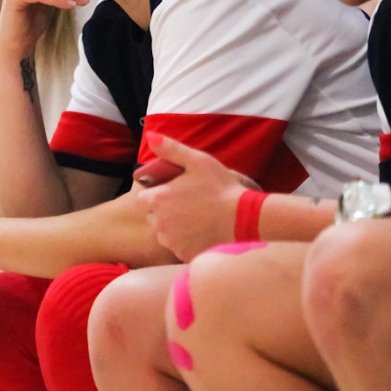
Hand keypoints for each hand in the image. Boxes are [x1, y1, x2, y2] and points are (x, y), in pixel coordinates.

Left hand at [138, 136, 256, 260]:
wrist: (245, 219)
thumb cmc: (222, 188)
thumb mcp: (197, 161)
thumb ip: (170, 149)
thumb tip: (150, 135)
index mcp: (158, 199)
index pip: (144, 199)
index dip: (158, 195)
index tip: (175, 193)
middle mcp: (159, 223)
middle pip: (154, 217)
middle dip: (165, 212)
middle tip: (189, 206)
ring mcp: (172, 241)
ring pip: (166, 234)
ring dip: (175, 228)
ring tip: (198, 220)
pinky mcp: (184, 255)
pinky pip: (179, 248)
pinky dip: (187, 243)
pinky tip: (203, 233)